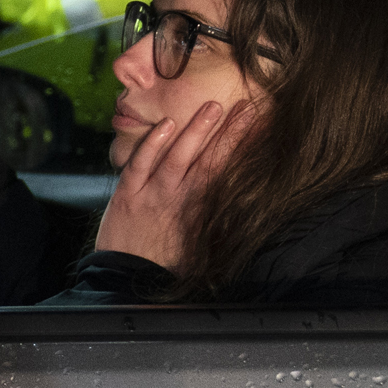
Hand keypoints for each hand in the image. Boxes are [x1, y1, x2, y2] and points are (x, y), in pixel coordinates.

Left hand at [95, 97, 249, 271]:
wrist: (125, 280)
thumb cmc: (165, 265)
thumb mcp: (200, 249)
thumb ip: (218, 225)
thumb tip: (244, 210)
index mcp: (201, 213)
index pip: (228, 174)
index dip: (245, 152)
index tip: (262, 130)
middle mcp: (180, 200)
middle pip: (210, 160)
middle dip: (229, 134)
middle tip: (246, 108)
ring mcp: (153, 195)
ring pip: (177, 157)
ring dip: (196, 131)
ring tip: (213, 107)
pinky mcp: (127, 194)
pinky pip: (140, 164)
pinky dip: (153, 144)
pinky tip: (167, 125)